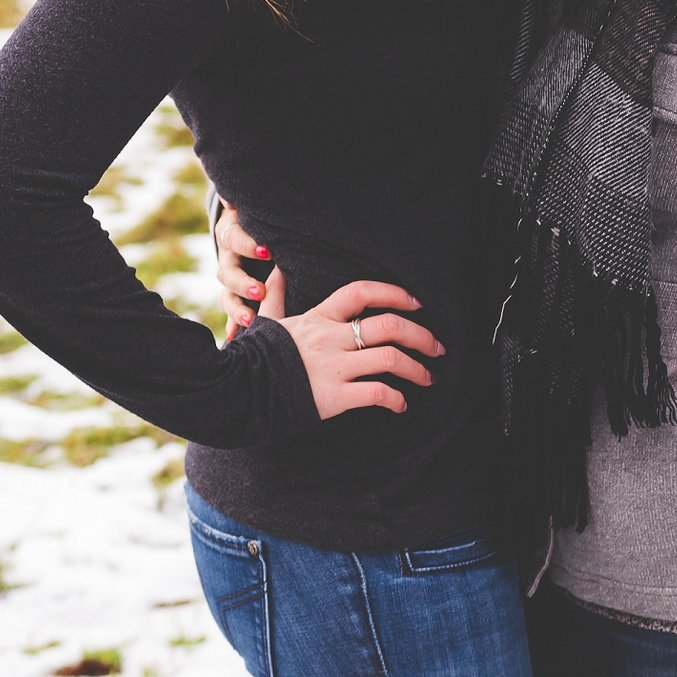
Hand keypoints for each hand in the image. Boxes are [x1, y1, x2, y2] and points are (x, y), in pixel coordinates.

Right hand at [214, 197, 267, 330]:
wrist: (256, 229)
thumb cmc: (261, 217)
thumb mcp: (257, 206)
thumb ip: (250, 198)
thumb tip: (234, 188)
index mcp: (231, 234)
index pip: (234, 238)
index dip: (248, 244)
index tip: (267, 251)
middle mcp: (227, 258)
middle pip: (227, 272)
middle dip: (243, 283)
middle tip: (259, 292)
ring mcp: (229, 281)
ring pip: (227, 296)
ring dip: (237, 309)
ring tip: (250, 321)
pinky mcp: (236, 297)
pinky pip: (232, 315)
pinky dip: (234, 327)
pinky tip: (235, 340)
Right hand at [258, 269, 438, 422]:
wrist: (239, 392)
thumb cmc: (257, 358)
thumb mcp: (268, 321)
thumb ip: (277, 296)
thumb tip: (277, 271)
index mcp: (319, 317)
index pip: (362, 292)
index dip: (395, 293)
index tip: (418, 304)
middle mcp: (330, 338)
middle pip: (388, 325)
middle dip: (421, 335)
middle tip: (437, 347)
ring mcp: (333, 367)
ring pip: (390, 359)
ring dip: (418, 369)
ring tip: (429, 378)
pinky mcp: (334, 397)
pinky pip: (377, 393)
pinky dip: (396, 399)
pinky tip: (401, 405)